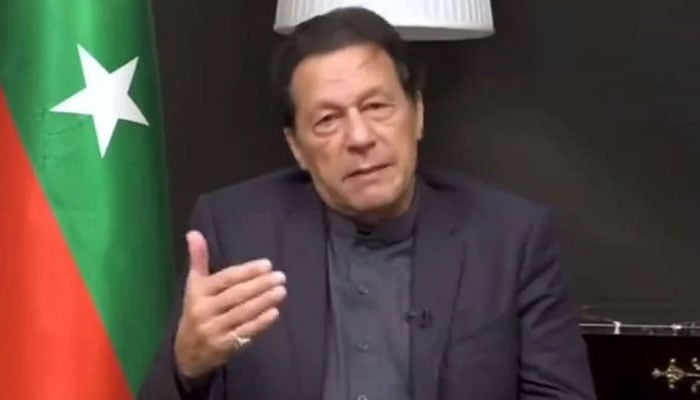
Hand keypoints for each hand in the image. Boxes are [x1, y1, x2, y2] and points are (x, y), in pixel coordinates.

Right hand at [174, 231, 286, 378]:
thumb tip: (193, 232)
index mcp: (198, 292)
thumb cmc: (197, 309)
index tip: (267, 264)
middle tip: (280, 276)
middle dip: (260, 285)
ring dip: (264, 301)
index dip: (247, 271)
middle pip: (236, 295)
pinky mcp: (223, 346)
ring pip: (242, 313)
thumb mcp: (194, 284)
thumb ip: (198, 259)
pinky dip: (260, 323)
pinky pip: (244, 332)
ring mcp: (214, 329)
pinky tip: (275, 312)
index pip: (225, 279)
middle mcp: (204, 310)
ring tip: (281, 291)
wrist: (187, 351)